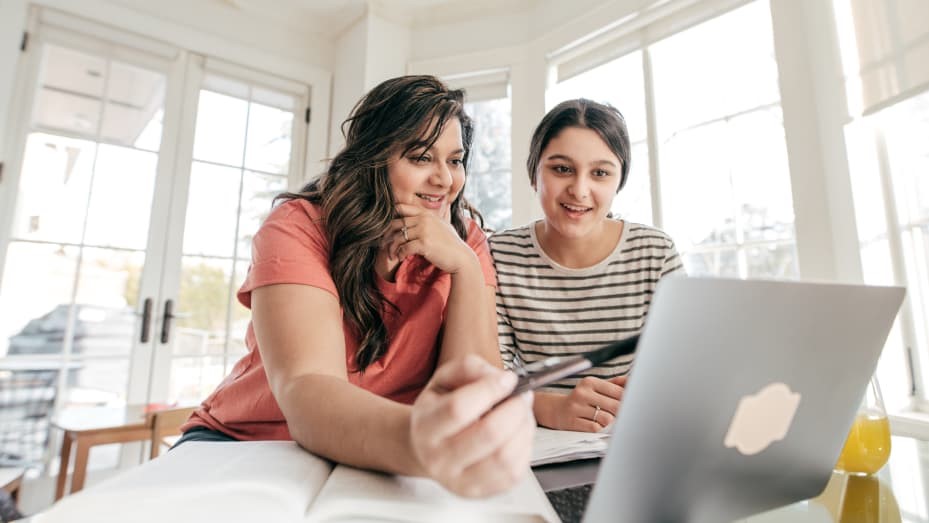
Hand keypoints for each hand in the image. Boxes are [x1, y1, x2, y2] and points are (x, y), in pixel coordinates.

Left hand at [384, 204, 476, 273]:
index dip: (390, 216)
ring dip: (392, 248)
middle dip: (387, 235)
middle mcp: (424, 219)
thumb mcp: (440, 225)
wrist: (461, 257)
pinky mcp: (424, 244)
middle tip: (384, 243)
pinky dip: (400, 254)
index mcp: (426, 213)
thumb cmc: (450, 243)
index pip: (401, 208)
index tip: (386, 228)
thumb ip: (428, 219)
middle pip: (396, 223)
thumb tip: (415, 218)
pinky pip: (404, 248)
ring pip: (398, 237)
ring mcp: (424, 231)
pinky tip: (401, 258)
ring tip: (392, 255)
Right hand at [410, 355, 534, 497]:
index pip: (459, 408)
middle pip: (488, 434)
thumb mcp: (445, 379)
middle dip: (515, 409)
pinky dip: (525, 448)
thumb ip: (470, 368)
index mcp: (426, 427)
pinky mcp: (482, 492)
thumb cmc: (440, 410)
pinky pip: (514, 473)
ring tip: (522, 414)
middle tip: (523, 395)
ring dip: (524, 429)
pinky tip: (518, 434)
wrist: (429, 448)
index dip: (490, 389)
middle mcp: (439, 459)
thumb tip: (500, 378)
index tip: (508, 379)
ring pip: (505, 457)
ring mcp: (460, 481)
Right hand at [539, 375, 626, 431]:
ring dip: (609, 422)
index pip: (618, 392)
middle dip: (621, 412)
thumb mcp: (595, 387)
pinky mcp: (572, 422)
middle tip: (623, 415)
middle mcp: (582, 393)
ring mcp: (576, 408)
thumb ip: (614, 384)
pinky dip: (599, 428)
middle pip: (615, 406)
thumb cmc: (581, 399)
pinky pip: (596, 428)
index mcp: (589, 382)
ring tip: (605, 419)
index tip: (632, 404)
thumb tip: (632, 381)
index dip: (628, 400)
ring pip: (607, 419)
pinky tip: (595, 424)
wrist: (556, 410)